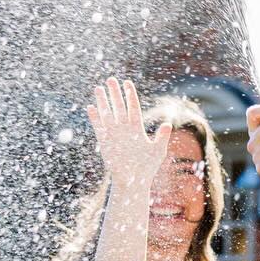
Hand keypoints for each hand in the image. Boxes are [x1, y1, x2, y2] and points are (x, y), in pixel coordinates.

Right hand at [88, 77, 170, 194]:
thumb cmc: (147, 167)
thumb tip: (168, 124)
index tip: (127, 82)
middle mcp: (124, 128)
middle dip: (115, 93)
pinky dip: (95, 118)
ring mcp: (114, 134)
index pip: (133, 107)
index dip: (130, 95)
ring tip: (98, 88)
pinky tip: (91, 107)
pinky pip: (99, 127)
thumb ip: (162, 137)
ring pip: (107, 114)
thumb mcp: (157, 151)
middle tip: (110, 79)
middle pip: (119, 107)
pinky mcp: (105, 142)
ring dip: (103, 102)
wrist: (133, 181)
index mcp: (137, 128)